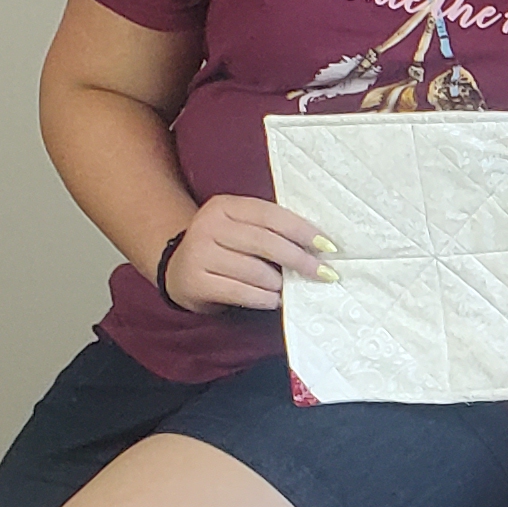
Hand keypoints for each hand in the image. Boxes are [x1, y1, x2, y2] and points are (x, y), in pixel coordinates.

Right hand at [160, 191, 327, 312]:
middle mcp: (207, 225)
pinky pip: (241, 292)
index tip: (329, 247)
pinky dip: (264, 299)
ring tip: (289, 288)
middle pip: (265, 242)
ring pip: (255, 270)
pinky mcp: (194, 281)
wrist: (178, 271)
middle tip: (325, 273)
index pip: (271, 215)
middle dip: (300, 260)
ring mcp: (198, 253)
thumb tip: (319, 248)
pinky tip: (274, 300)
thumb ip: (271, 231)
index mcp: (223, 206)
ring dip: (280, 283)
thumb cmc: (224, 250)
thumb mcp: (241, 230)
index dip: (302, 231)